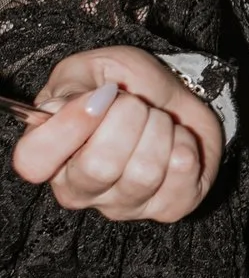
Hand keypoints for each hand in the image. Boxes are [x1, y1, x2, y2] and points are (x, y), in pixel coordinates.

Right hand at [10, 48, 221, 224]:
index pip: (34, 162)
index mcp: (49, 155)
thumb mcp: (91, 69)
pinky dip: (185, 147)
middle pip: (98, 167)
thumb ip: (71, 86)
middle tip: (135, 103)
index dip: (66, 128)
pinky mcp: (167, 208)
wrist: (171, 94)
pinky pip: (181, 182)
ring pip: (144, 174)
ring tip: (157, 119)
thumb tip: (65, 108)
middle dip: (128, 118)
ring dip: (160, 131)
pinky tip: (176, 140)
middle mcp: (80, 189)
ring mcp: (122, 204)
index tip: (99, 97)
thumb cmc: (125, 84)